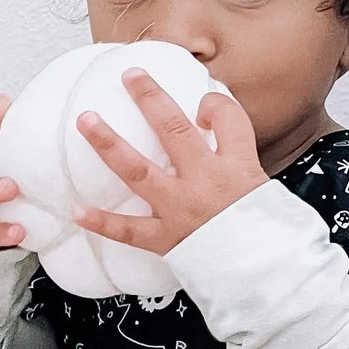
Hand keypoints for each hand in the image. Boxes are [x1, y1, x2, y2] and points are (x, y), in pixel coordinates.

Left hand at [74, 69, 267, 253]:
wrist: (266, 273)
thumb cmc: (270, 236)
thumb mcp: (269, 192)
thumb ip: (246, 168)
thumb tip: (227, 148)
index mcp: (238, 168)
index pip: (227, 119)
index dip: (214, 105)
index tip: (205, 106)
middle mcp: (205, 181)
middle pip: (174, 129)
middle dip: (149, 98)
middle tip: (129, 76)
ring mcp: (181, 209)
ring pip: (138, 169)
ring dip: (108, 143)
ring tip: (85, 120)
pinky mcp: (166, 239)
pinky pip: (128, 230)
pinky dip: (102, 222)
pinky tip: (77, 211)